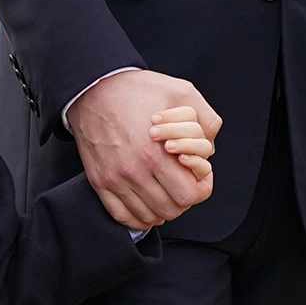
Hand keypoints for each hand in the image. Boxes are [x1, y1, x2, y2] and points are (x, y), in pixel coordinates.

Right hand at [68, 69, 221, 230]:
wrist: (93, 88)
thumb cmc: (135, 90)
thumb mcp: (179, 91)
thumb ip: (205, 117)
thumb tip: (212, 142)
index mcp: (156, 153)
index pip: (189, 195)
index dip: (201, 188)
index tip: (198, 177)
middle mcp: (134, 171)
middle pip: (171, 209)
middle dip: (183, 198)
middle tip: (181, 182)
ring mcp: (115, 179)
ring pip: (149, 216)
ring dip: (161, 208)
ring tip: (164, 190)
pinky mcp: (99, 181)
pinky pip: (122, 215)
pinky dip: (138, 217)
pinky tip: (145, 202)